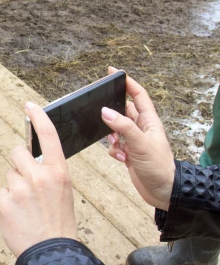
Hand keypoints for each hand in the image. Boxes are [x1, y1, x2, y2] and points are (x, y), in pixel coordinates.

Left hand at [0, 102, 77, 256]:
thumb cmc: (58, 221)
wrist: (51, 252)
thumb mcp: (62, 191)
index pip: (48, 136)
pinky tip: (18, 215)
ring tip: (26, 206)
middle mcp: (38, 176)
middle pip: (17, 152)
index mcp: (58, 172)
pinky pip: (1, 192)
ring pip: (8, 174)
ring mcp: (19, 189)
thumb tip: (29, 159)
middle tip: (28, 185)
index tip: (29, 105)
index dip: (38, 117)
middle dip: (19, 165)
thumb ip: (47, 172)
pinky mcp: (4, 201)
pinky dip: (7, 202)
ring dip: (14, 186)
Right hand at [103, 67, 174, 210]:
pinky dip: (114, 150)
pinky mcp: (129, 152)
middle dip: (112, 115)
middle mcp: (141, 128)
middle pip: (122, 111)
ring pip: (115, 129)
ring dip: (111, 137)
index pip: (138, 95)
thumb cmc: (159, 168)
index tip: (113, 72)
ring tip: (119, 146)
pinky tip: (122, 158)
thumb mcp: (140, 144)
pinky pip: (114, 144)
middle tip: (102, 114)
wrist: (163, 192)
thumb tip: (105, 111)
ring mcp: (135, 140)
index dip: (127, 82)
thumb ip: (123, 126)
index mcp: (149, 121)